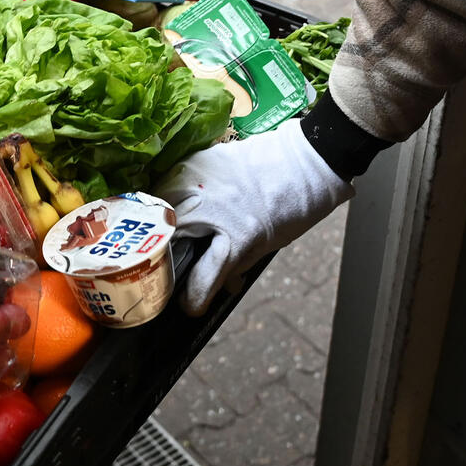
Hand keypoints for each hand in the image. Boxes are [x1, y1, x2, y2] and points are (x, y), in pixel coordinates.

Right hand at [155, 119, 353, 315]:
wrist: (307, 160)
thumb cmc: (293, 205)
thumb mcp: (268, 244)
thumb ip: (237, 264)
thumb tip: (219, 285)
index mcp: (238, 237)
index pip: (201, 280)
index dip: (193, 299)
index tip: (191, 305)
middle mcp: (213, 210)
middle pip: (166, 241)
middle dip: (164, 260)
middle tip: (169, 267)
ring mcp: (201, 182)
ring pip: (159, 208)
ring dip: (158, 224)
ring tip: (164, 232)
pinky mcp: (197, 160)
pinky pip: (168, 182)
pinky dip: (167, 196)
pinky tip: (174, 203)